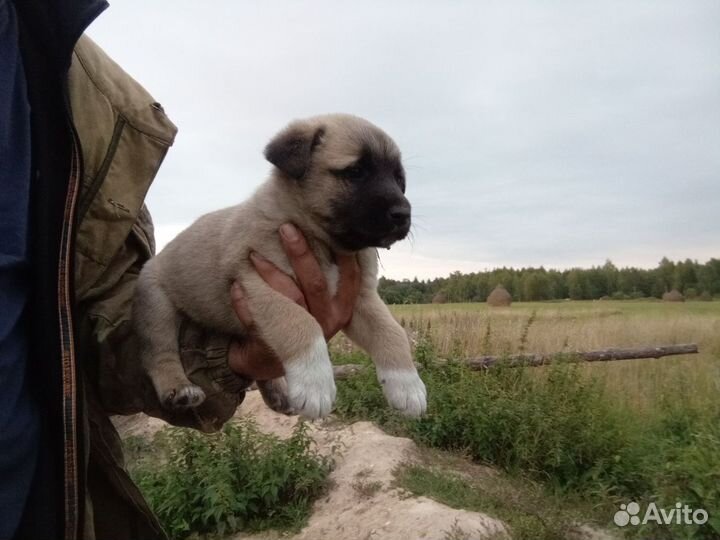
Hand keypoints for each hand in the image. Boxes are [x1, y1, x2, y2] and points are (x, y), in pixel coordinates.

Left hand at [227, 223, 360, 378]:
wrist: (269, 361)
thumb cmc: (296, 320)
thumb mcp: (316, 304)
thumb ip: (321, 277)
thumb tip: (323, 233)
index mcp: (341, 310)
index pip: (350, 279)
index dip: (343, 255)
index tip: (329, 228)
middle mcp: (326, 323)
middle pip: (315, 284)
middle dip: (300, 253)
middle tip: (286, 228)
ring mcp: (303, 336)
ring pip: (289, 299)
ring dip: (270, 274)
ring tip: (254, 254)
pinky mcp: (277, 347)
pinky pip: (260, 319)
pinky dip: (245, 301)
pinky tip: (237, 284)